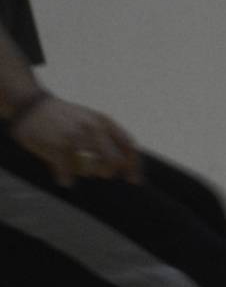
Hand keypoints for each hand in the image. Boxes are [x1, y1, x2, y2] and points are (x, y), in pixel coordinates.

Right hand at [9, 95, 142, 186]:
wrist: (30, 105)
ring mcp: (76, 136)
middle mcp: (93, 127)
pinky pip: (69, 174)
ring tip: (72, 163)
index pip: (129, 146)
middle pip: (115, 162)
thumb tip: (126, 167)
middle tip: (94, 170)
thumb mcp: (91, 119)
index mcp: (104, 121)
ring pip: (93, 169)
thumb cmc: (63, 118)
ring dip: (84, 172)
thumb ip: (108, 138)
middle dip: (107, 171)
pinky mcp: (59, 146)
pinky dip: (66, 178)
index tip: (133, 180)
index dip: (134, 166)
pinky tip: (63, 176)